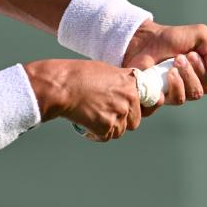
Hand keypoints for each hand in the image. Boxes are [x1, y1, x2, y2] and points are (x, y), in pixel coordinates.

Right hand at [25, 60, 142, 141]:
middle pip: (134, 121)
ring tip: (92, 118)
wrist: (61, 87)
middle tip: (105, 115)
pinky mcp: (106, 127)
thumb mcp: (104, 70)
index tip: (131, 111)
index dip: (137, 108)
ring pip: (120, 131)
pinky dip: (96, 134)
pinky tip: (87, 125)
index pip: (146, 101)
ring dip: (108, 129)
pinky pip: (106, 137)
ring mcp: (118, 114)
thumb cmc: (77, 75)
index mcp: (130, 83)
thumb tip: (123, 88)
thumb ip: (119, 81)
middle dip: (122, 121)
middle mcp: (128, 99)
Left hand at [123, 20, 206, 107]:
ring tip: (173, 63)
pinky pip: (174, 101)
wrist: (145, 41)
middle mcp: (197, 81)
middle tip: (184, 56)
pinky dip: (171, 88)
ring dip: (185, 77)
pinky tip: (164, 78)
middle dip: (199, 71)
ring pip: (193, 94)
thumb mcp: (197, 34)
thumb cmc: (171, 38)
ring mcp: (181, 90)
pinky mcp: (165, 97)